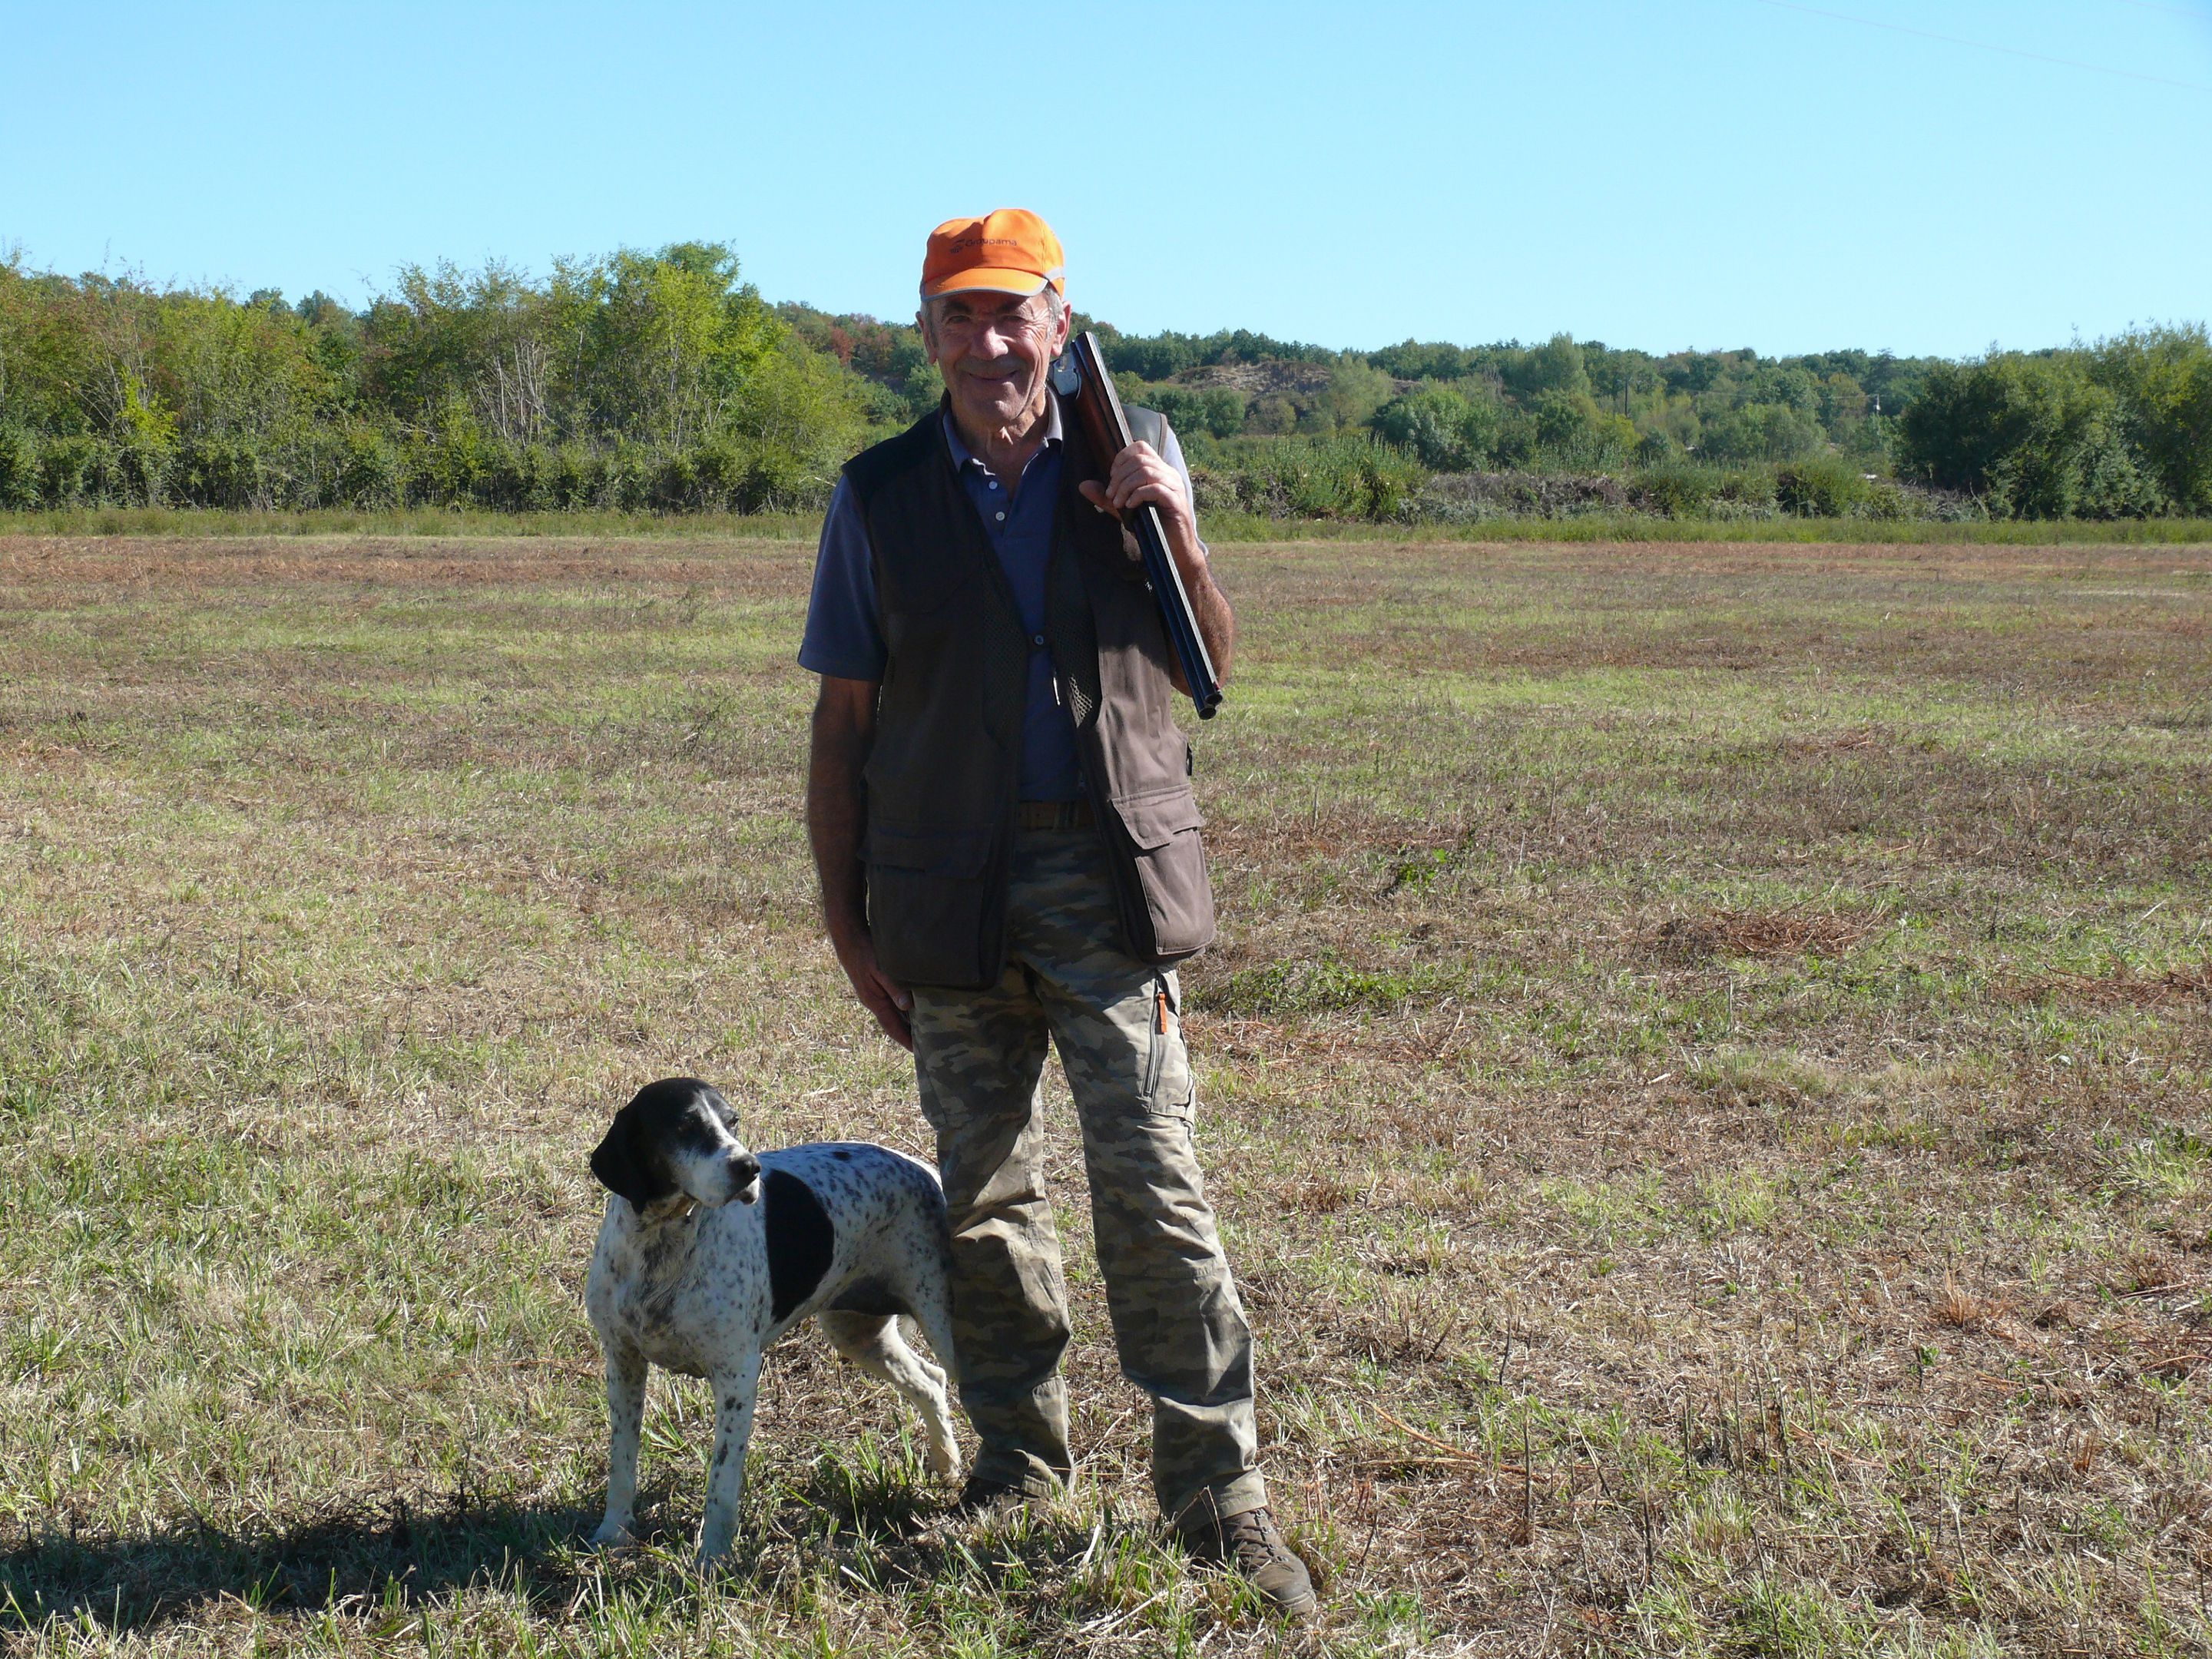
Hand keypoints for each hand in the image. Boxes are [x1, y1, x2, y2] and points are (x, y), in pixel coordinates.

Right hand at [832, 926, 912, 1048]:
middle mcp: (873, 1000)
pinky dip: (903, 1008)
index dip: (904, 1040)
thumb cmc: (864, 952)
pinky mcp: (875, 984)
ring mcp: (873, 993)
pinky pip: (892, 1001)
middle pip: (894, 1022)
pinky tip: (914, 1007)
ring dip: (907, 1022)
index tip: (918, 1051)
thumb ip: (894, 987)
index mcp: (873, 1001)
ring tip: (923, 1029)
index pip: (892, 1027)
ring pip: (894, 1012)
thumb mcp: (880, 970)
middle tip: (925, 1044)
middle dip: (908, 1034)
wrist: (848, 937)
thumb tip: (907, 1007)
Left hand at [1078, 442, 1206, 588]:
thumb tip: (1083, 485)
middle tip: (1111, 495)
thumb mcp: (1124, 509)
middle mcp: (1168, 474)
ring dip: (1126, 487)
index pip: (1140, 447)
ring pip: (1146, 471)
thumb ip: (1106, 497)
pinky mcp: (1176, 501)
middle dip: (1119, 477)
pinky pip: (1155, 489)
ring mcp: (1174, 486)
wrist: (1172, 550)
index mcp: (1158, 471)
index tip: (1111, 478)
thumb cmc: (1151, 527)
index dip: (1121, 458)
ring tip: (1118, 503)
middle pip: (1140, 459)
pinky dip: (1138, 495)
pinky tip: (1130, 506)